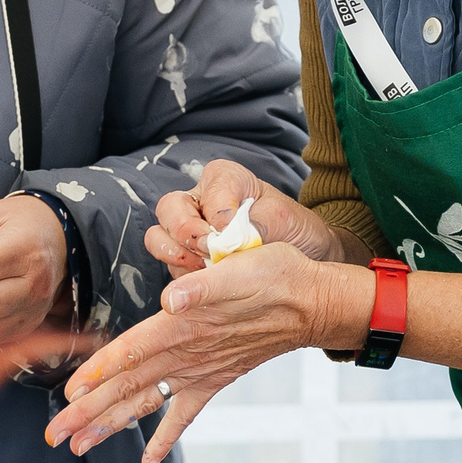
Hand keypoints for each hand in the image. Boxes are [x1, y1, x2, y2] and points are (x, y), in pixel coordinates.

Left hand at [43, 242, 365, 462]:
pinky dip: (165, 439)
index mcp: (184, 326)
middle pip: (128, 386)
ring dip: (111, 425)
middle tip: (54, 436)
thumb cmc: (274, 277)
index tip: (68, 395)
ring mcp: (200, 372)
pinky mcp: (215, 378)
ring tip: (78, 447)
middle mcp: (186, 354)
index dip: (98, 373)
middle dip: (88, 412)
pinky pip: (184, 415)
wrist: (312, 302)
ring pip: (146, 402)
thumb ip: (202, 286)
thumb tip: (172, 299)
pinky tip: (147, 462)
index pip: (131, 353)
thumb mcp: (239, 270)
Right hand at [147, 159, 354, 276]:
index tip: (231, 231)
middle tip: (206, 250)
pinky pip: (171, 266)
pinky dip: (183, 276)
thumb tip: (226, 235)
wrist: (302, 256)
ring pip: (159, 237)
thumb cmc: (292, 229)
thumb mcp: (283, 219)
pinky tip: (203, 283)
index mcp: (224, 179)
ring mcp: (188, 231)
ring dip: (176, 254)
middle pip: (170, 207)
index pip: (210, 189)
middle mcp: (199, 201)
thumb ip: (256, 223)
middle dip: (184, 230)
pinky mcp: (186, 260)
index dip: (218, 212)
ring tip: (202, 268)